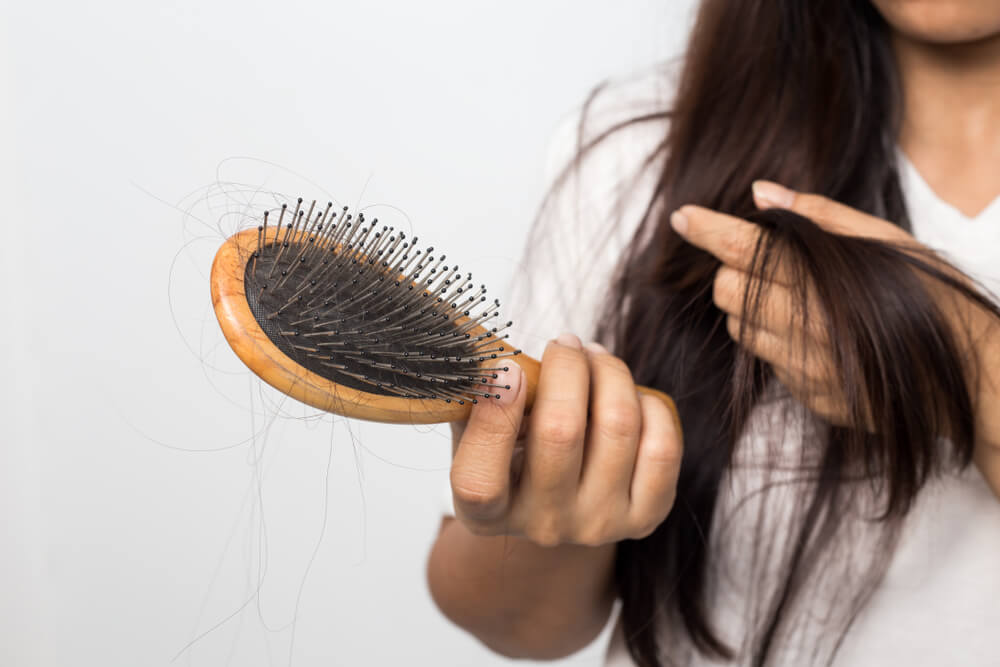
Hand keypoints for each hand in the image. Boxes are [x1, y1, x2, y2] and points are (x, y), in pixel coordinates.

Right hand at [449, 333, 681, 547]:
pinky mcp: (645, 516)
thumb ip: (476, 398)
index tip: (508, 367)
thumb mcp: (476, 431)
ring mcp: (597, 524)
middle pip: (561, 432)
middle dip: (567, 366)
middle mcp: (543, 526)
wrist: (561, 501)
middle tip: (564, 343)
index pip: (480, 482)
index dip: (495, 419)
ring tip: (596, 357)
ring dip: (609, 372)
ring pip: (618, 426)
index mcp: (486, 514)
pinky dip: (648, 405)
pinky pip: (661, 446)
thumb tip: (489, 351)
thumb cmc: (513, 451)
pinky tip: (628, 395)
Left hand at [668, 180, 918, 427]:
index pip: (744, 250)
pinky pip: (769, 363)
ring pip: (740, 329)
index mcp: (824, 280)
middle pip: (728, 290)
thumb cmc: (937, 299)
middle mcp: (807, 328)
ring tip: (797, 299)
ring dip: (752, 308)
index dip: (708, 231)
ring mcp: (805, 369)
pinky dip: (778, 343)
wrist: (974, 380)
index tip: (682, 217)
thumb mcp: (890, 244)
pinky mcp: (809, 398)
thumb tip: (762, 193)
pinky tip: (818, 335)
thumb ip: (822, 217)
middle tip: (769, 262)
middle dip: (736, 270)